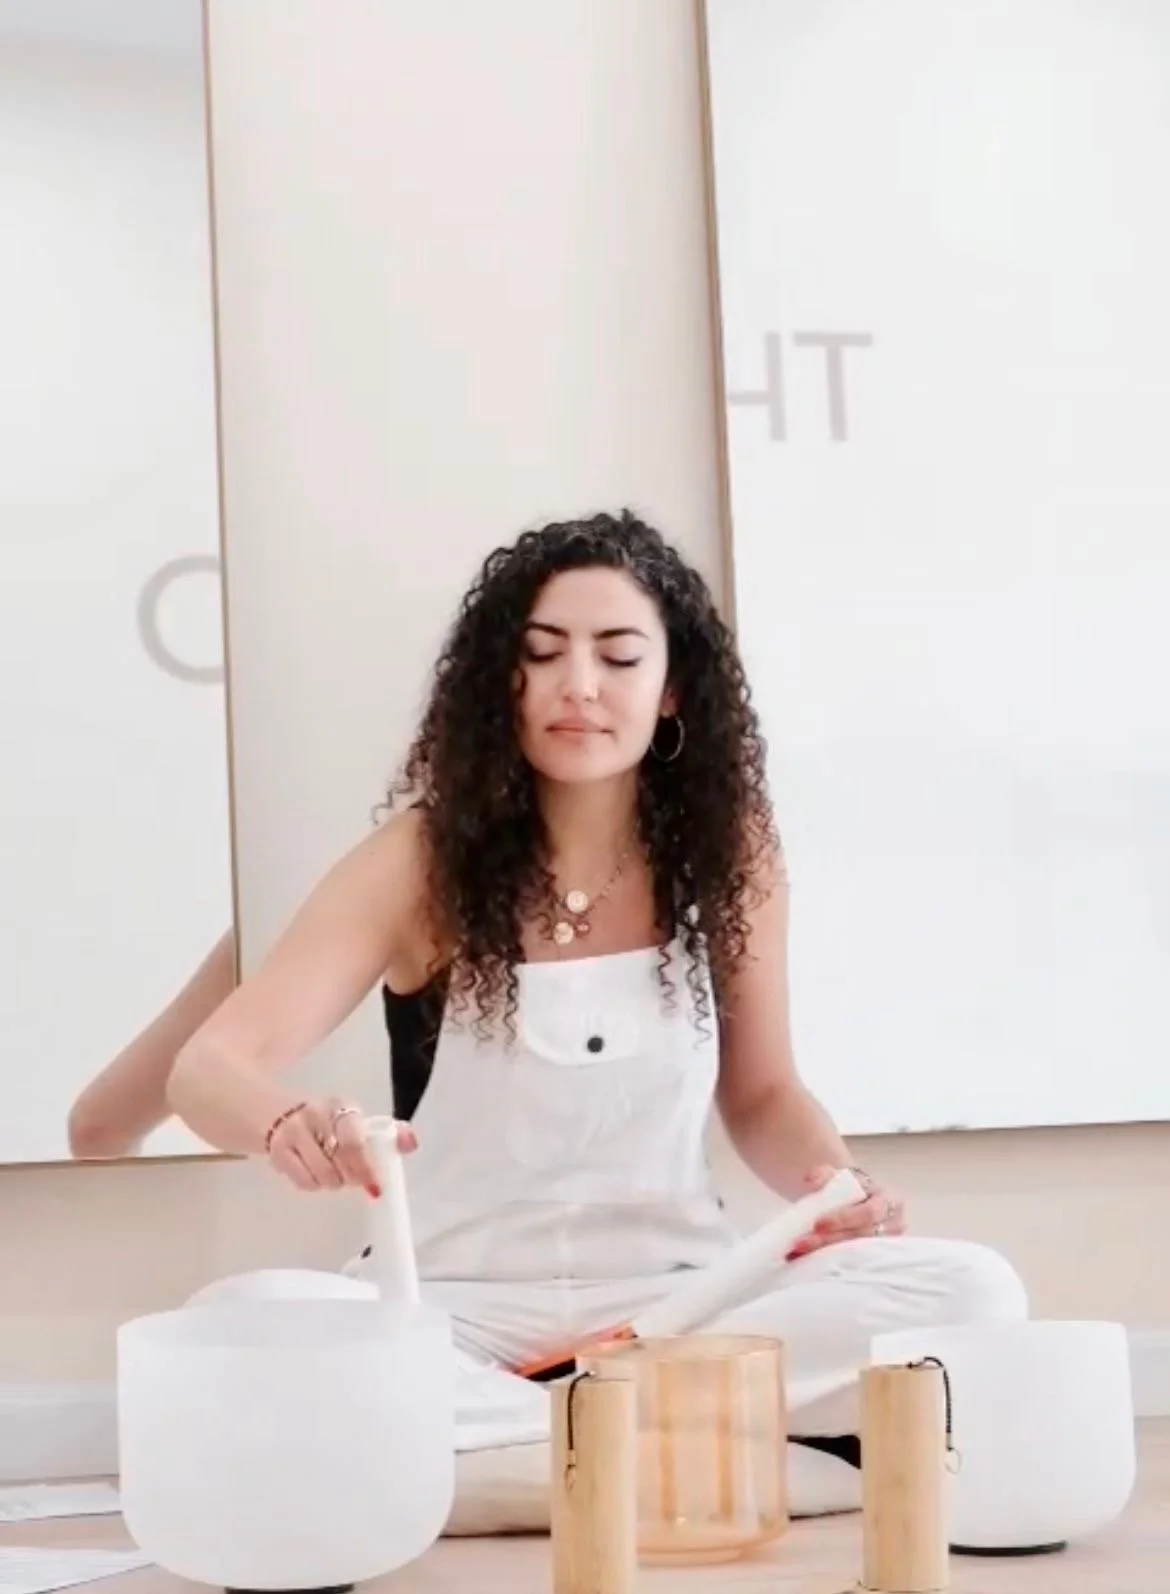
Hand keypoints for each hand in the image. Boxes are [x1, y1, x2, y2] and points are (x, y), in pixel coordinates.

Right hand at [265, 1098, 416, 1195]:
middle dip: (354, 1175)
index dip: (367, 1164)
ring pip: (324, 1175)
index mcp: (340, 1106)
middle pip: (341, 1158)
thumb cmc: (323, 1123)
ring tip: (333, 1173)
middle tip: (357, 1179)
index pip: (356, 1137)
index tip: (376, 1183)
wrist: (271, 1113)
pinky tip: (313, 1174)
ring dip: (334, 1182)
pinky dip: (313, 1184)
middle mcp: (315, 1115)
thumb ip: (387, 1133)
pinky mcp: (278, 1153)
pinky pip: (305, 1182)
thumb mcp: (352, 1122)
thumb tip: (412, 1143)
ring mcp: (293, 1133)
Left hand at [786, 1164, 905, 1259]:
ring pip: (858, 1253)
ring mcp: (888, 1244)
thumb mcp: (840, 1176)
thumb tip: (810, 1180)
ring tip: (801, 1252)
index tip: (817, 1223)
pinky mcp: (878, 1259)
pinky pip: (856, 1264)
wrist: (860, 1201)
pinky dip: (831, 1263)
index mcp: (889, 1200)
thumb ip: (824, 1174)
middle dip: (831, 1240)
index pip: (869, 1213)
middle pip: (862, 1236)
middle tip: (803, 1242)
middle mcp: (893, 1224)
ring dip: (827, 1253)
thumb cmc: (852, 1188)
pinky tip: (809, 1262)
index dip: (843, 1219)